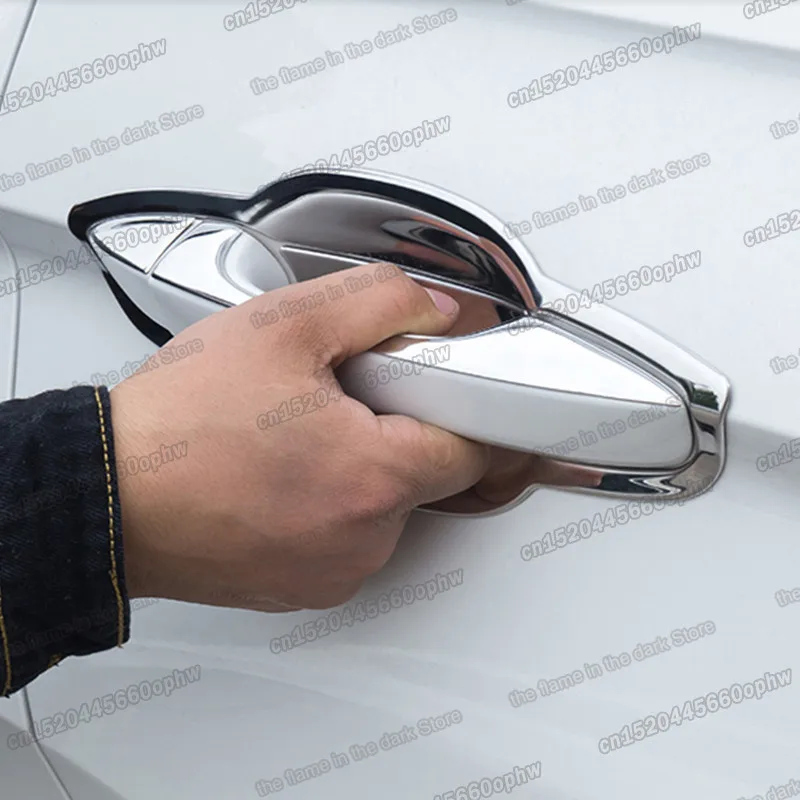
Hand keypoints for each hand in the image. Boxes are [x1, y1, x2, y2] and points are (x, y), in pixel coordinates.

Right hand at [110, 263, 489, 611]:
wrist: (105, 495)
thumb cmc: (177, 424)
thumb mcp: (284, 325)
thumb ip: (379, 303)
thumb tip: (431, 313)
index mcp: (373, 478)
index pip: (474, 448)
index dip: (458, 405)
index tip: (431, 387)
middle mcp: (363, 541)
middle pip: (424, 474)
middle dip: (394, 429)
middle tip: (332, 400)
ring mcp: (332, 572)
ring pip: (381, 506)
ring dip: (356, 467)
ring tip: (291, 437)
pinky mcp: (300, 588)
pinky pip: (342, 536)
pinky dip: (324, 503)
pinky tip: (275, 473)